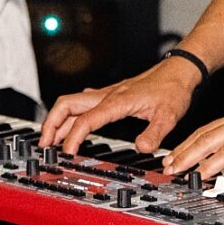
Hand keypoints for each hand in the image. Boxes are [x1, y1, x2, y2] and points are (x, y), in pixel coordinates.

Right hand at [39, 57, 199, 157]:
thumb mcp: (168, 115)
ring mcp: (107, 94)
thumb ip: (154, 133)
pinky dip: (70, 115)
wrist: (179, 70)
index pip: (86, 119)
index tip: (67, 154)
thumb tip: (142, 148)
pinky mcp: (111, 95)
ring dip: (57, 120)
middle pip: (67, 104)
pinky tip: (70, 125)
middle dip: (51, 123)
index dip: (73, 137)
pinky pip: (82, 104)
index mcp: (117, 101)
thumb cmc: (173, 89)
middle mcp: (107, 95)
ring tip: (50, 141)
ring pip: (72, 103)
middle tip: (44, 145)